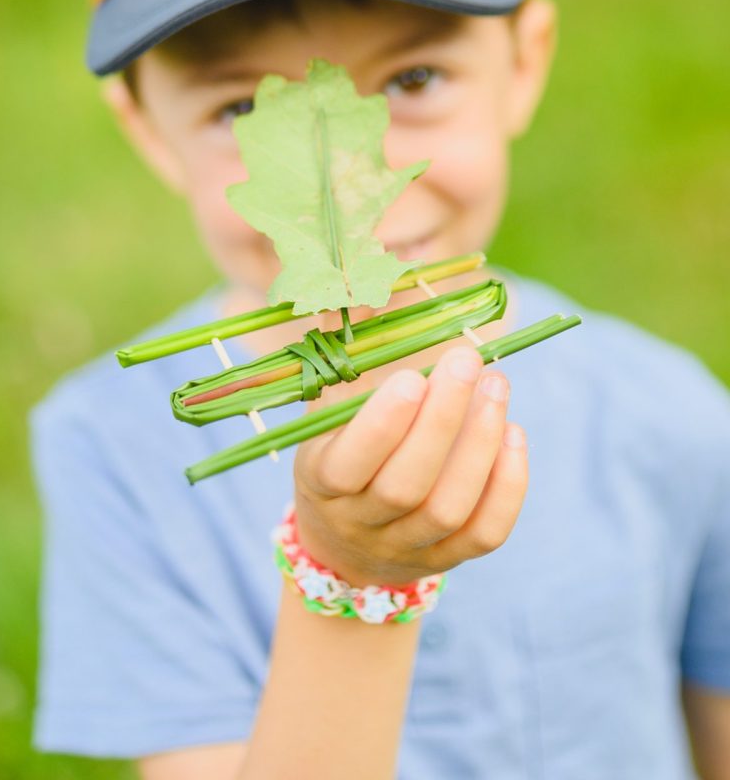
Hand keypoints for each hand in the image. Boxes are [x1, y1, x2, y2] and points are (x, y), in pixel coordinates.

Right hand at [293, 344, 527, 587]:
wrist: (346, 544)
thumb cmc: (339, 451)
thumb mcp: (327, 407)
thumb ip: (345, 348)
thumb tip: (359, 276)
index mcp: (322, 481)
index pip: (349, 464)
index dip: (382, 424)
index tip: (413, 374)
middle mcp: (361, 522)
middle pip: (407, 486)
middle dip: (443, 420)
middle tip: (468, 360)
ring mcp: (408, 547)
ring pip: (450, 509)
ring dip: (480, 444)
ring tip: (497, 384)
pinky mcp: (449, 559)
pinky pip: (486, 532)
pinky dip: (508, 485)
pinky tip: (514, 433)